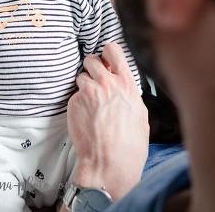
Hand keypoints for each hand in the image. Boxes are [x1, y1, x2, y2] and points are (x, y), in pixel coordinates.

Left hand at [68, 42, 148, 199]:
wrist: (109, 162)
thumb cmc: (129, 145)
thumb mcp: (140, 114)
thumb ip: (129, 94)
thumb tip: (124, 88)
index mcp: (127, 84)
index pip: (114, 50)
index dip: (107, 52)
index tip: (106, 57)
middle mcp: (107, 83)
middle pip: (92, 59)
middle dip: (92, 68)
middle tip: (94, 80)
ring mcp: (89, 91)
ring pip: (81, 76)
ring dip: (84, 85)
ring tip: (91, 103)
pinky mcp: (74, 102)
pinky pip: (74, 95)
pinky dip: (78, 102)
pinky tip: (85, 116)